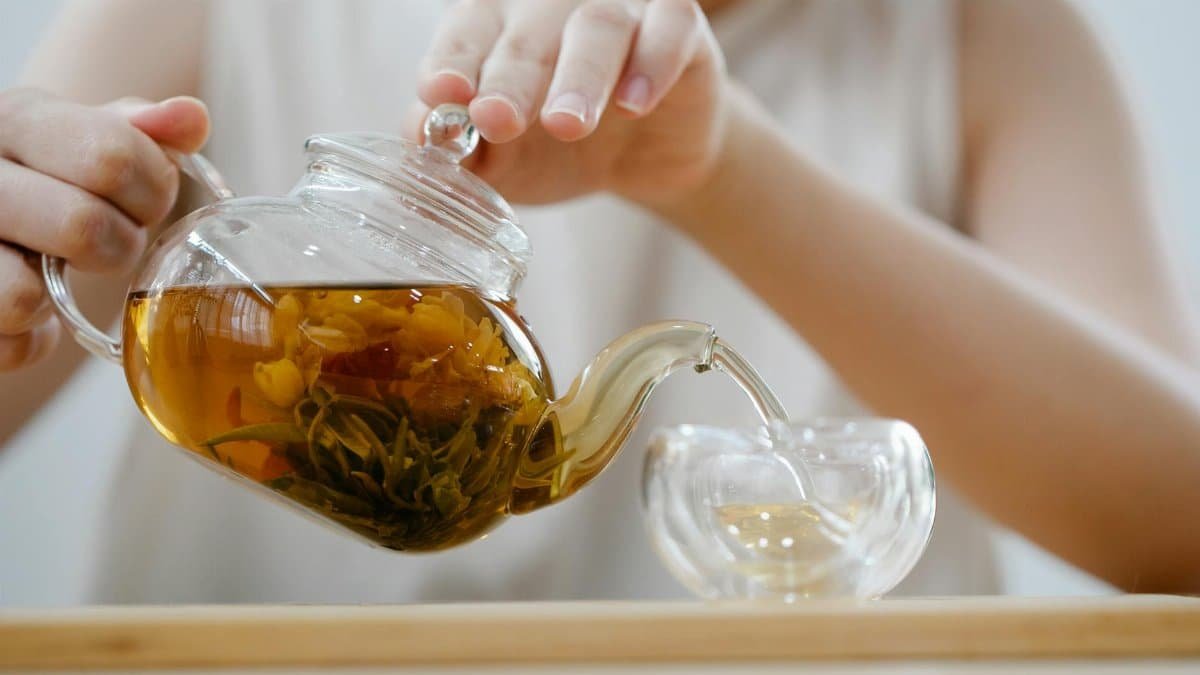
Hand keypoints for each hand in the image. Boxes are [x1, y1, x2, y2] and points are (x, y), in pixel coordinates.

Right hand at [0, 88, 208, 369]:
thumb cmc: (53, 179)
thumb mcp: (92, 137)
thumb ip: (144, 129)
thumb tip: (190, 118)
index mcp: (13, 118)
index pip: (112, 158)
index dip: (154, 192)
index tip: (147, 200)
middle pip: (81, 227)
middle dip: (119, 247)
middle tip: (111, 241)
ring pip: (24, 296)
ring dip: (62, 296)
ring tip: (54, 271)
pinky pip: (11, 344)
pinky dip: (34, 340)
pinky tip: (32, 309)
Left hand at [413, 0, 726, 206]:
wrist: (643, 165)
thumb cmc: (560, 152)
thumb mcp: (506, 164)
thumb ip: (465, 151)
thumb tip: (421, 137)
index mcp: (498, 30)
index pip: (466, 33)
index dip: (453, 62)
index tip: (441, 94)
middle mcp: (553, 9)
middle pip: (527, 33)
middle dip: (510, 79)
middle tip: (497, 119)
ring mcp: (621, 11)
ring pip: (598, 26)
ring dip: (578, 77)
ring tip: (566, 125)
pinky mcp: (679, 28)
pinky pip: (671, 29)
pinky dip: (651, 64)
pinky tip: (633, 104)